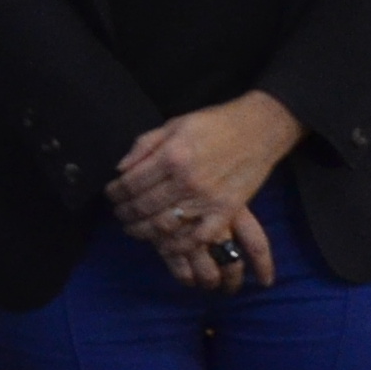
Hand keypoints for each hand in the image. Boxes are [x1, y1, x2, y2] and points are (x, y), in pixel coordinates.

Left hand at [115, 95, 299, 291]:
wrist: (259, 129)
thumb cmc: (215, 124)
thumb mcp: (175, 124)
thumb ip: (145, 145)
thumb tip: (120, 169)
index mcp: (171, 156)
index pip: (131, 183)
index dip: (115, 192)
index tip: (111, 195)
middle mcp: (186, 180)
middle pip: (143, 207)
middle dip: (124, 213)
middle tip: (119, 214)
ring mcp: (207, 199)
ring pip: (164, 226)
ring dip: (143, 231)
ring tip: (134, 229)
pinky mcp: (226, 211)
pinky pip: (197, 238)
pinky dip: (177, 246)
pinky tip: (164, 244)